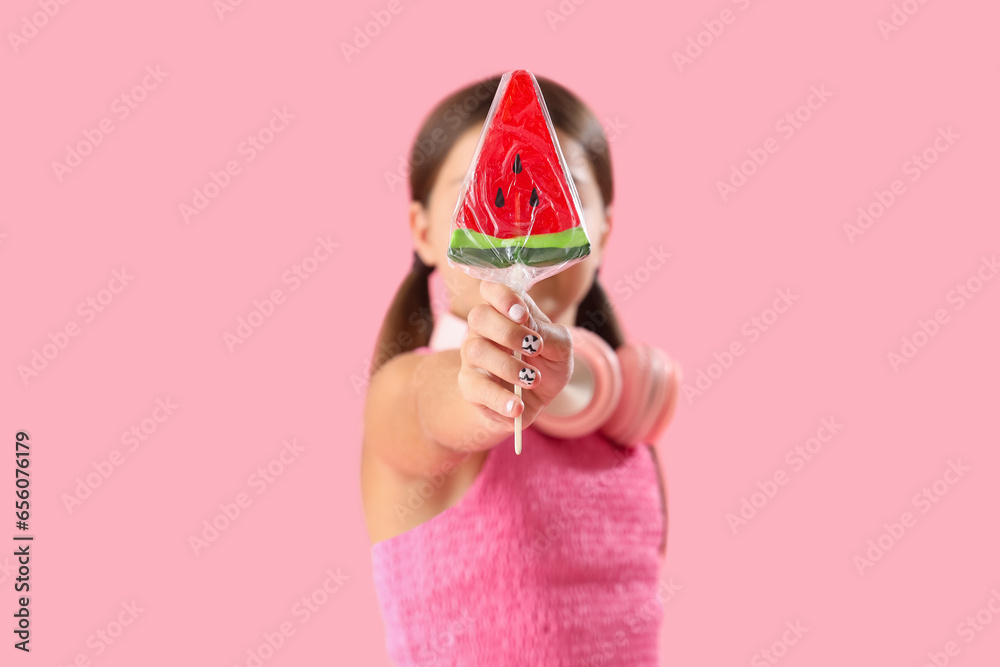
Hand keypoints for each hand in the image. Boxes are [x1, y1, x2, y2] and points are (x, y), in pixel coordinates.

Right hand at [458, 280, 573, 427]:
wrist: (538, 401)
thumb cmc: (546, 365)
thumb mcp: (561, 347)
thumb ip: (548, 332)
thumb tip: (526, 323)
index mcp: (505, 312)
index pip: (490, 289)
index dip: (502, 296)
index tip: (522, 314)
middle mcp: (484, 330)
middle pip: (479, 316)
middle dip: (508, 331)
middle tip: (534, 348)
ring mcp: (474, 358)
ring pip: (476, 350)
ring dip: (508, 366)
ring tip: (532, 380)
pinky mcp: (471, 386)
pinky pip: (477, 388)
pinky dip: (500, 399)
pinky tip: (517, 406)